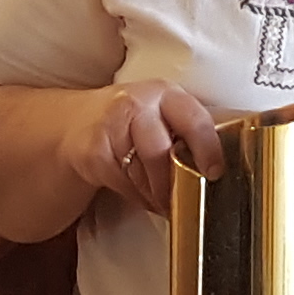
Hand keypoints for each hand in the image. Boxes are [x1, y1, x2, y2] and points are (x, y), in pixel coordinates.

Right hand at [68, 84, 225, 206]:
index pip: (194, 121)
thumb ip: (187, 135)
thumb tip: (214, 173)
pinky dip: (137, 195)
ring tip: (164, 200)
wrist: (79, 121)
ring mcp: (111, 125)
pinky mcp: (94, 150)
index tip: (214, 174)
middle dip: (176, 183)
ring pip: (144, 173)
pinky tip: (141, 193)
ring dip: (157, 194)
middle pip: (163, 153)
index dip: (207, 150)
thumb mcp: (163, 116)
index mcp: (166, 94)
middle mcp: (138, 103)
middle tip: (186, 200)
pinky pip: (124, 182)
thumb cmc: (133, 122)